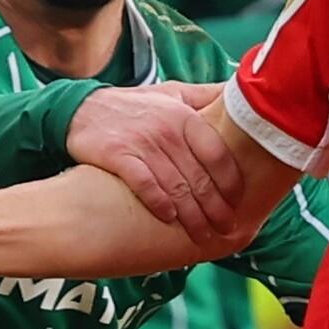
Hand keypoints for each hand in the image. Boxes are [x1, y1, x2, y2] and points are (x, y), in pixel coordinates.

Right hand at [68, 83, 242, 247]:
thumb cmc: (136, 106)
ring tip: (203, 236)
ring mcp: (142, 144)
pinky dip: (159, 203)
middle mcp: (167, 130)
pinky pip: (145, 184)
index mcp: (185, 117)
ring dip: (192, 216)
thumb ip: (206, 96)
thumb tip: (246, 92)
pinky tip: (169, 219)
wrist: (82, 108)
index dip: (231, 182)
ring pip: (176, 187)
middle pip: (200, 177)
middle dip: (215, 209)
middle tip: (226, 229)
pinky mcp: (118, 156)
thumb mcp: (173, 93)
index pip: (218, 154)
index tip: (238, 203)